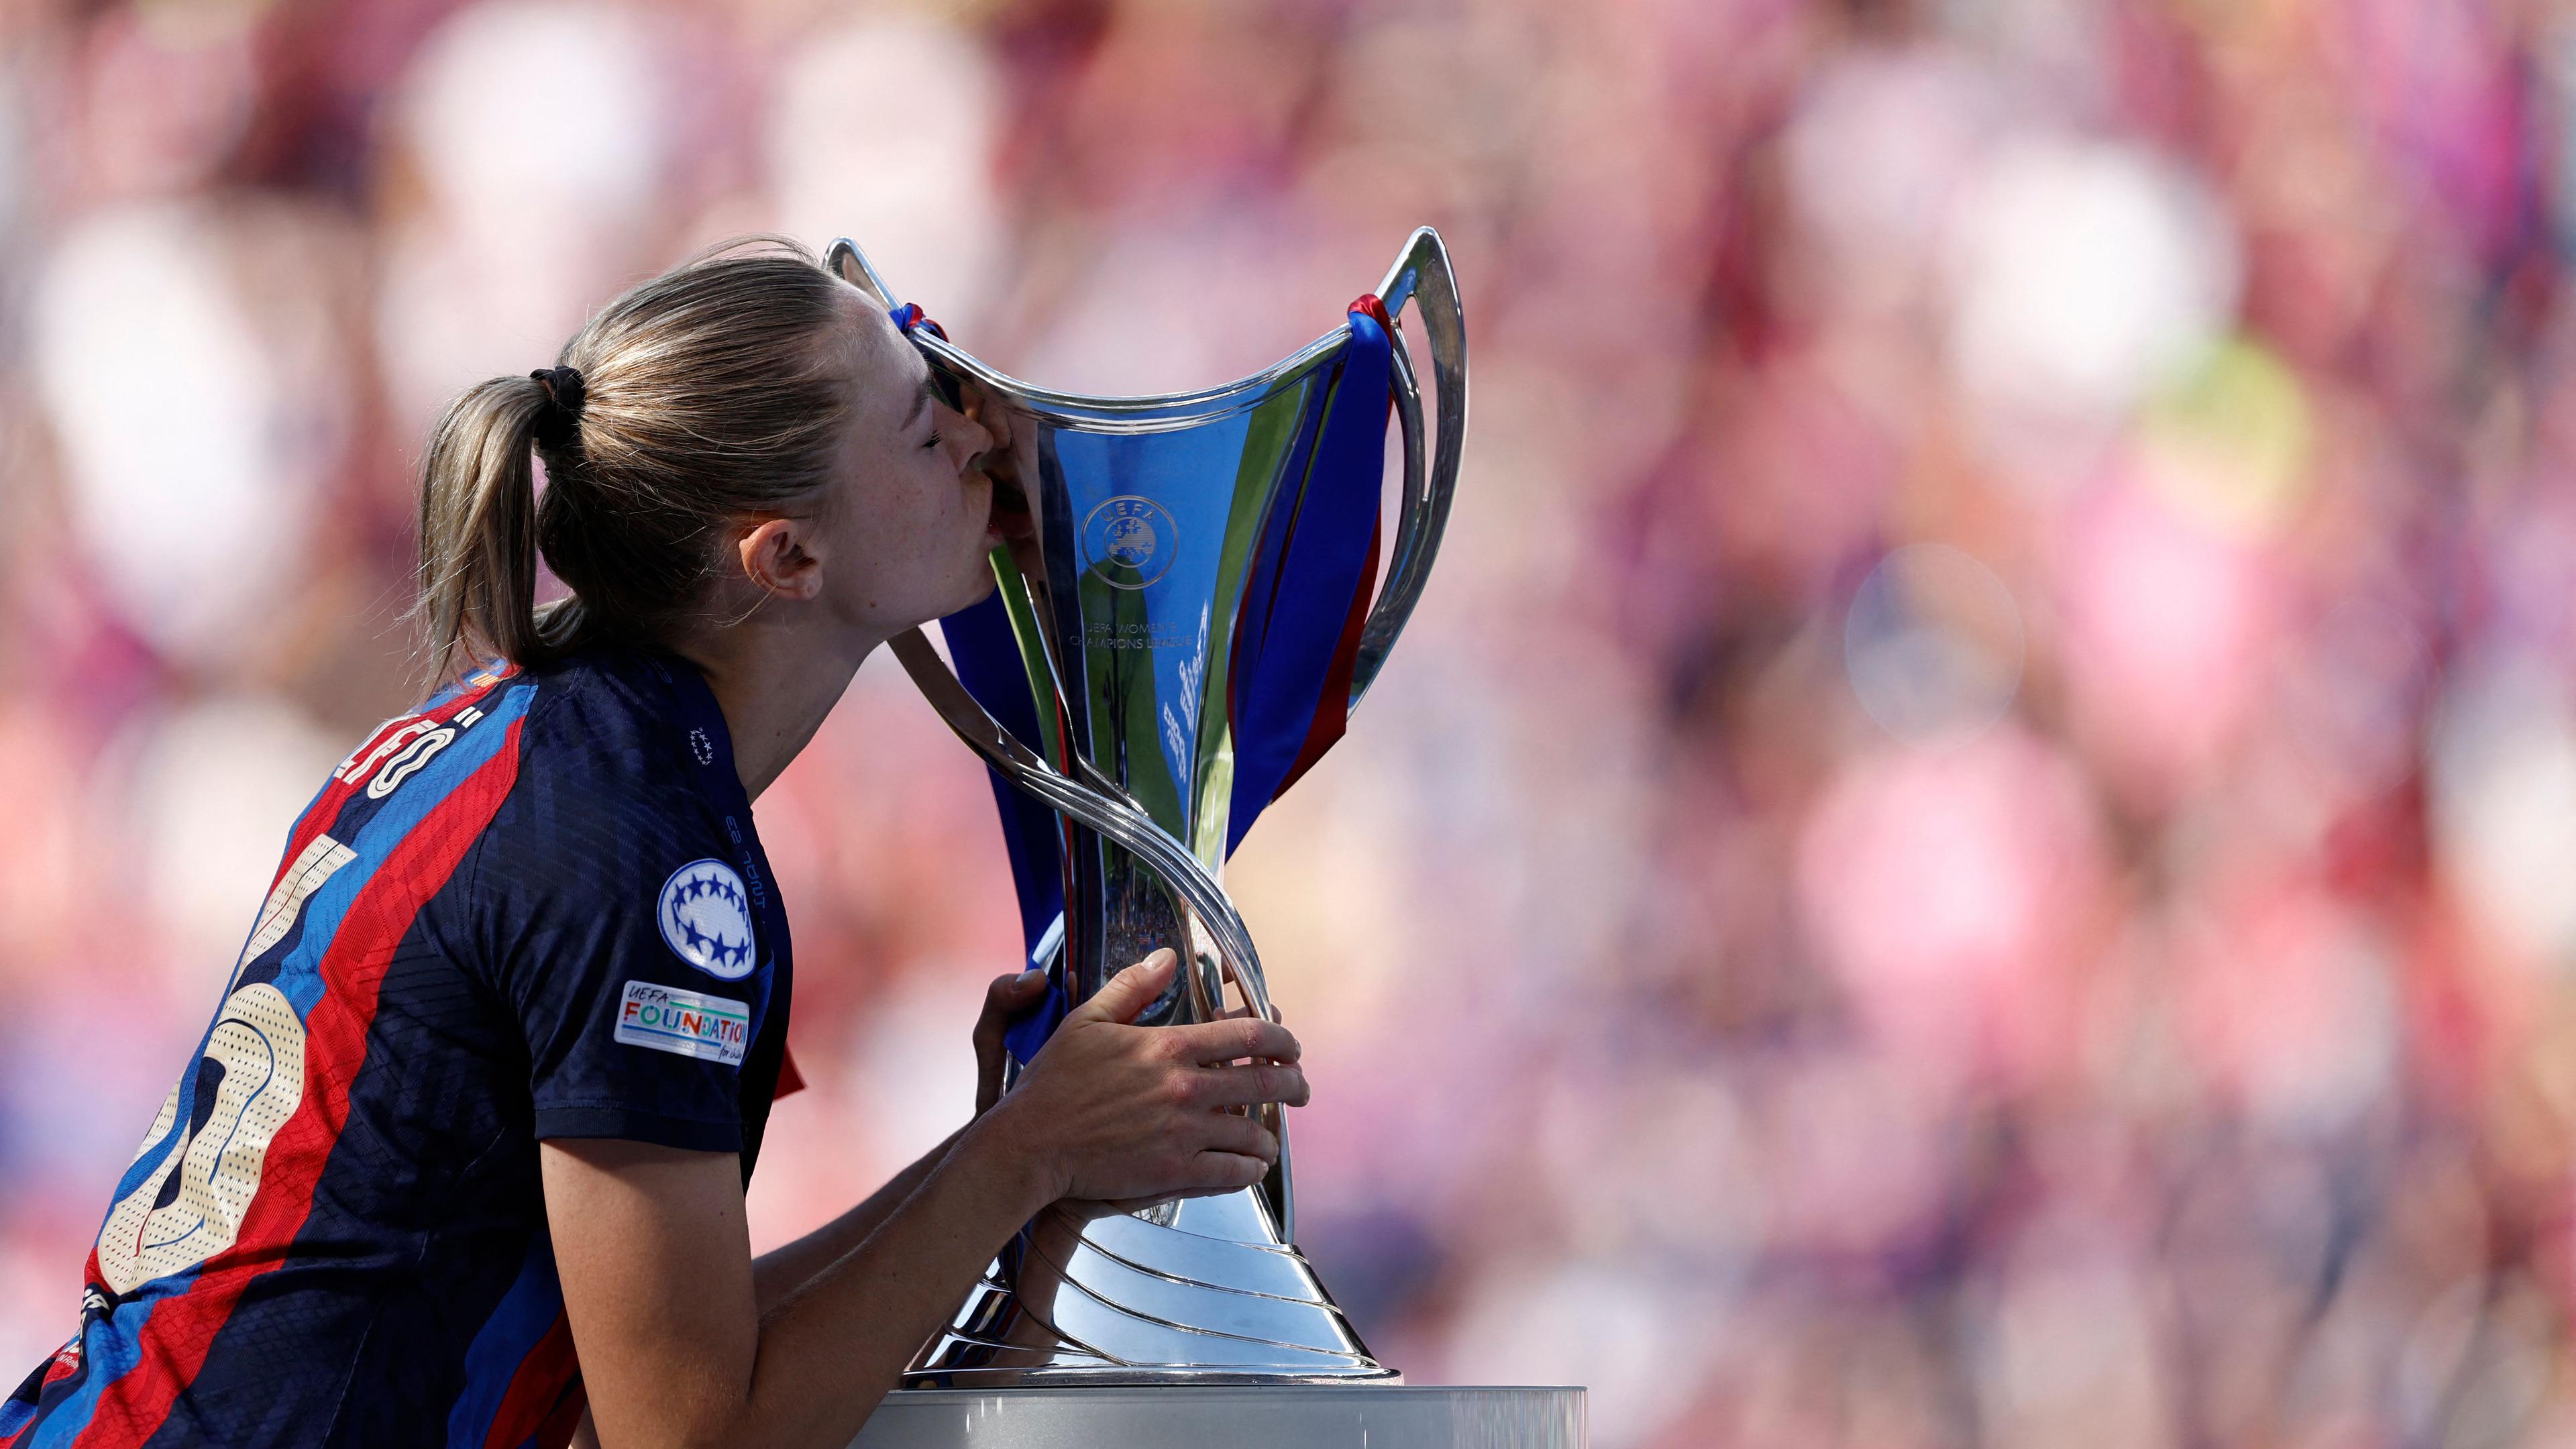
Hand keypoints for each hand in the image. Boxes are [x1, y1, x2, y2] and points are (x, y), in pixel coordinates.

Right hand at [973, 949, 1307, 1205]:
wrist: (1029, 1146)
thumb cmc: (1052, 1084)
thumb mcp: (1086, 1022)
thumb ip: (1132, 987)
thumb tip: (1167, 956)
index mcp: (1169, 1045)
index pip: (1250, 1033)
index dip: (1282, 1038)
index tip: (1292, 1046)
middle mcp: (1185, 1087)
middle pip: (1265, 1082)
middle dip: (1295, 1085)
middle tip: (1301, 1090)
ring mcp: (1184, 1133)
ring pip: (1254, 1134)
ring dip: (1270, 1136)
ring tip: (1271, 1139)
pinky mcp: (1174, 1172)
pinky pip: (1233, 1173)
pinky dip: (1249, 1170)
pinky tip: (1249, 1167)